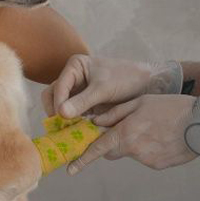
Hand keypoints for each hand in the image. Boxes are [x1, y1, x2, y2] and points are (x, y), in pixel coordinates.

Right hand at [42, 55, 183, 118]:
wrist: (146, 85)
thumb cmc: (125, 78)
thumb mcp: (103, 89)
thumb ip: (82, 101)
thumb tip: (61, 114)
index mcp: (75, 67)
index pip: (58, 86)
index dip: (58, 102)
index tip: (62, 117)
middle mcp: (73, 78)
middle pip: (53, 96)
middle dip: (55, 111)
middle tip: (60, 127)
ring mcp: (78, 92)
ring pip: (61, 106)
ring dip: (63, 119)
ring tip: (67, 132)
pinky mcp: (85, 105)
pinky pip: (73, 115)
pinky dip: (72, 124)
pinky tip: (76, 133)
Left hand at [66, 94, 197, 174]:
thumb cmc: (171, 107)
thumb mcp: (140, 102)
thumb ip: (115, 113)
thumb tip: (95, 122)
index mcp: (126, 132)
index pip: (98, 148)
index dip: (83, 160)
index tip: (70, 170)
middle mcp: (133, 149)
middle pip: (113, 151)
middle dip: (114, 143)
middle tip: (127, 128)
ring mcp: (146, 160)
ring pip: (131, 153)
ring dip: (136, 143)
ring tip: (155, 128)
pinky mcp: (158, 165)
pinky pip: (147, 157)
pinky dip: (150, 149)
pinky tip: (164, 137)